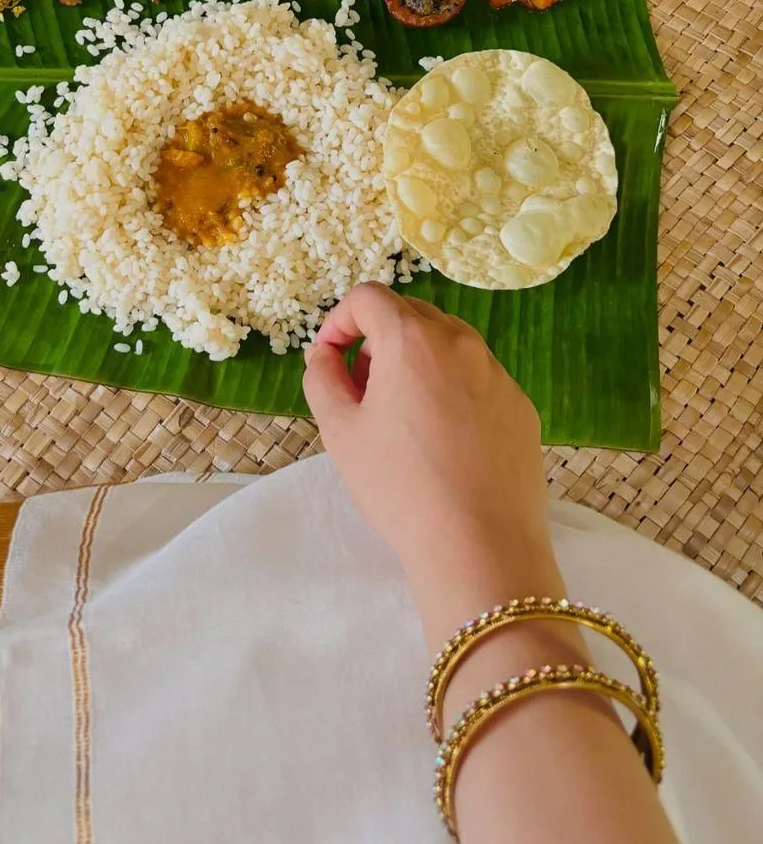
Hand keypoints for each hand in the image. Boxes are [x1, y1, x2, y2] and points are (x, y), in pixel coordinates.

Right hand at [303, 284, 563, 644]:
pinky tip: (444, 441)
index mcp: (412, 339)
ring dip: (416, 361)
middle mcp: (461, 342)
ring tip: (402, 416)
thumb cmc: (399, 486)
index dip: (340, 320)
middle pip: (410, 313)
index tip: (330, 358)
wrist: (481, 545)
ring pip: (447, 343)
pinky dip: (451, 388)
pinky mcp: (520, 405)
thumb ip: (323, 378)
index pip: (369, 297)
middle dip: (378, 339)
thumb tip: (325, 354)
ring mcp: (497, 373)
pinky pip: (477, 377)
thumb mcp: (340, 431)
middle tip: (362, 390)